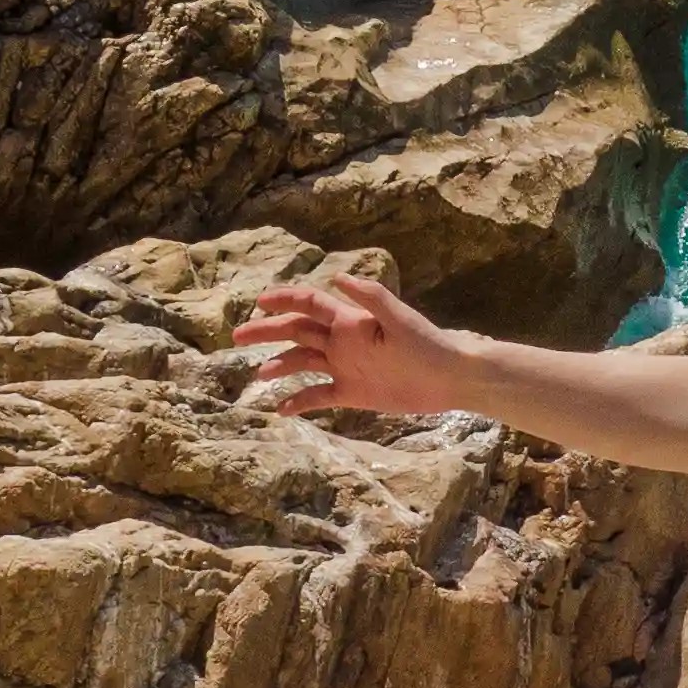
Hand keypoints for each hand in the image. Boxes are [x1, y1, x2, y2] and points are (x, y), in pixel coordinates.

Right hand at [235, 273, 466, 419]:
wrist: (449, 378)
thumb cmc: (428, 344)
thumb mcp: (400, 319)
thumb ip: (370, 297)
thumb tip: (336, 276)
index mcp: (349, 321)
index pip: (309, 304)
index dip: (283, 300)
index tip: (257, 302)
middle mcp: (342, 342)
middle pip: (296, 332)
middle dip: (267, 331)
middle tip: (237, 335)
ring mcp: (345, 367)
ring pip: (303, 363)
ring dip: (280, 365)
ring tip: (260, 375)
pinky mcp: (353, 392)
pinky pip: (319, 396)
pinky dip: (299, 401)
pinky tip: (281, 410)